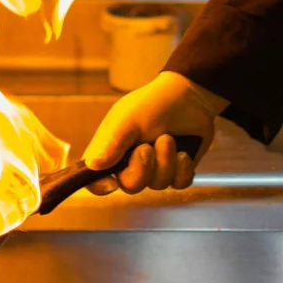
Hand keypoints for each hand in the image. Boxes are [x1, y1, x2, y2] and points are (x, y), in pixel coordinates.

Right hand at [83, 72, 227, 195]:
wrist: (190, 96)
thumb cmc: (153, 103)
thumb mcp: (128, 119)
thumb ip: (111, 142)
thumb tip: (92, 165)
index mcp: (111, 150)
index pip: (95, 179)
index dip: (100, 186)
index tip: (113, 183)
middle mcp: (131, 162)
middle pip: (131, 186)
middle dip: (143, 167)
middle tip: (148, 147)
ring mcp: (155, 168)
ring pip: (158, 184)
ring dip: (166, 161)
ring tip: (168, 138)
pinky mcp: (177, 170)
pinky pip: (179, 183)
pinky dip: (182, 168)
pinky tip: (183, 152)